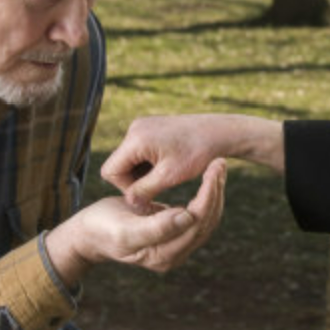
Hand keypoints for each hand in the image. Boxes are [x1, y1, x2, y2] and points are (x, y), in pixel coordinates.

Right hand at [46, 158, 226, 284]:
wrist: (88, 233)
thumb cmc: (101, 228)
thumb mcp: (125, 229)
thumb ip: (156, 228)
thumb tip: (187, 217)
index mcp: (164, 255)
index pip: (196, 223)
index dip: (207, 196)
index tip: (213, 170)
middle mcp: (174, 254)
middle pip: (207, 222)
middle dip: (215, 191)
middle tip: (220, 163)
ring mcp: (174, 245)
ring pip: (206, 218)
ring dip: (213, 191)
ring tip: (217, 166)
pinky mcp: (173, 233)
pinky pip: (197, 214)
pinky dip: (204, 194)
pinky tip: (207, 177)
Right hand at [101, 114, 282, 206]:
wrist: (219, 131)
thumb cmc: (198, 153)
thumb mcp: (170, 176)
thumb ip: (145, 191)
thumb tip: (129, 203)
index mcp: (136, 139)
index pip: (111, 171)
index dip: (126, 188)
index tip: (147, 193)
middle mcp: (134, 129)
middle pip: (118, 165)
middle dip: (135, 181)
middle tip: (158, 187)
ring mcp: (141, 126)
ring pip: (128, 160)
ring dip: (142, 173)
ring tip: (165, 176)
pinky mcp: (149, 128)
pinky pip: (138, 152)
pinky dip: (148, 164)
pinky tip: (167, 167)